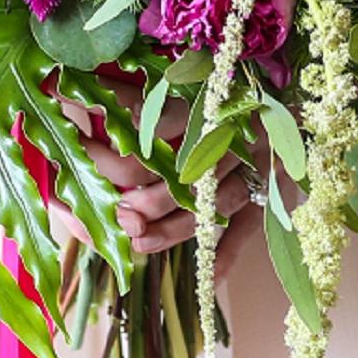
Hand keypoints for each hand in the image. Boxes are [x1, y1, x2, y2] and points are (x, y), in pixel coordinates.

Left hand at [49, 91, 258, 278]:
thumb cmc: (224, 87)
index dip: (113, 144)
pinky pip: (246, 230)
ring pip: (206, 207)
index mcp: (205, 99)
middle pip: (177, 175)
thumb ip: (128, 90)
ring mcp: (254, 169)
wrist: (293, 100)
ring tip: (136, 242)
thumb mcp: (179, 79)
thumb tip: (64, 86)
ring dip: (170, 230)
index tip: (77, 148)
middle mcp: (230, 135)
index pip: (153, 126)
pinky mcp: (273, 193)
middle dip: (139, 199)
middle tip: (109, 213)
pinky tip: (206, 279)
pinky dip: (227, 256)